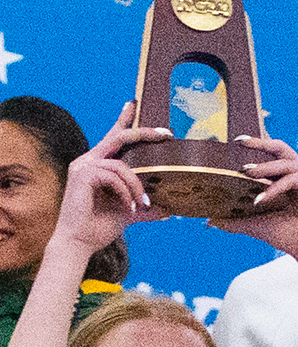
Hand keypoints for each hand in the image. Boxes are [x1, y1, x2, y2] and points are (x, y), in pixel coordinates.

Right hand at [51, 103, 168, 258]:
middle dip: (144, 132)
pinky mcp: (82, 175)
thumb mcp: (128, 212)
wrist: (79, 243)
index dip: (124, 120)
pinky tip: (128, 207)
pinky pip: (115, 176)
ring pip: (122, 165)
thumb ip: (145, 207)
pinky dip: (127, 192)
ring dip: (138, 186)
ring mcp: (83, 167)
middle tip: (167, 133)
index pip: (112, 137)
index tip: (135, 104)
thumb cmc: (99, 227)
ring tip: (143, 204)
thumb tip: (169, 210)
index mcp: (98, 166)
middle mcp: (88, 161)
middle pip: (118, 137)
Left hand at [215, 137, 297, 269]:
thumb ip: (235, 220)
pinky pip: (291, 178)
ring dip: (263, 167)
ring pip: (284, 163)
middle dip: (260, 143)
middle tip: (240, 142)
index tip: (235, 143)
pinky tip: (261, 199)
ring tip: (245, 172)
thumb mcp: (256, 224)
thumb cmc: (289, 237)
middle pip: (280, 149)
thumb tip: (210, 221)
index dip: (256, 148)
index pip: (271, 157)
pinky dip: (275, 188)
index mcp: (288, 179)